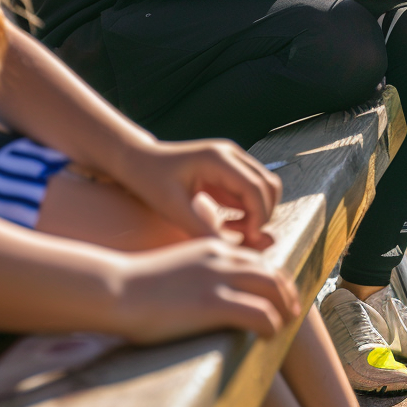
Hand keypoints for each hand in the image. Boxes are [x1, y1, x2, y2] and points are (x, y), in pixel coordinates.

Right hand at [115, 238, 301, 342]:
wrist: (116, 288)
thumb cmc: (139, 284)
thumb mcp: (178, 265)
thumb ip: (200, 269)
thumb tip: (211, 288)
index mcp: (213, 247)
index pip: (257, 259)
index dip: (273, 278)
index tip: (278, 294)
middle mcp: (221, 258)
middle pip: (270, 271)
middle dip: (286, 292)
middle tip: (291, 310)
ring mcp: (218, 279)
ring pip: (271, 289)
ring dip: (284, 308)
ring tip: (285, 324)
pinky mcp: (213, 303)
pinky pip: (259, 313)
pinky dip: (271, 324)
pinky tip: (267, 335)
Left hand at [116, 139, 282, 249]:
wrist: (138, 161)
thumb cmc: (150, 181)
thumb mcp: (173, 209)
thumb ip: (200, 228)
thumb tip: (228, 251)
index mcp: (217, 158)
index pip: (255, 186)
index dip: (260, 215)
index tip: (250, 239)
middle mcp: (231, 154)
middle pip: (268, 185)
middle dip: (263, 214)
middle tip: (245, 239)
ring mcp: (232, 160)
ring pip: (265, 187)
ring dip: (258, 212)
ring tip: (234, 231)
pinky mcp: (229, 169)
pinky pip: (251, 191)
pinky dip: (248, 210)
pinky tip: (227, 223)